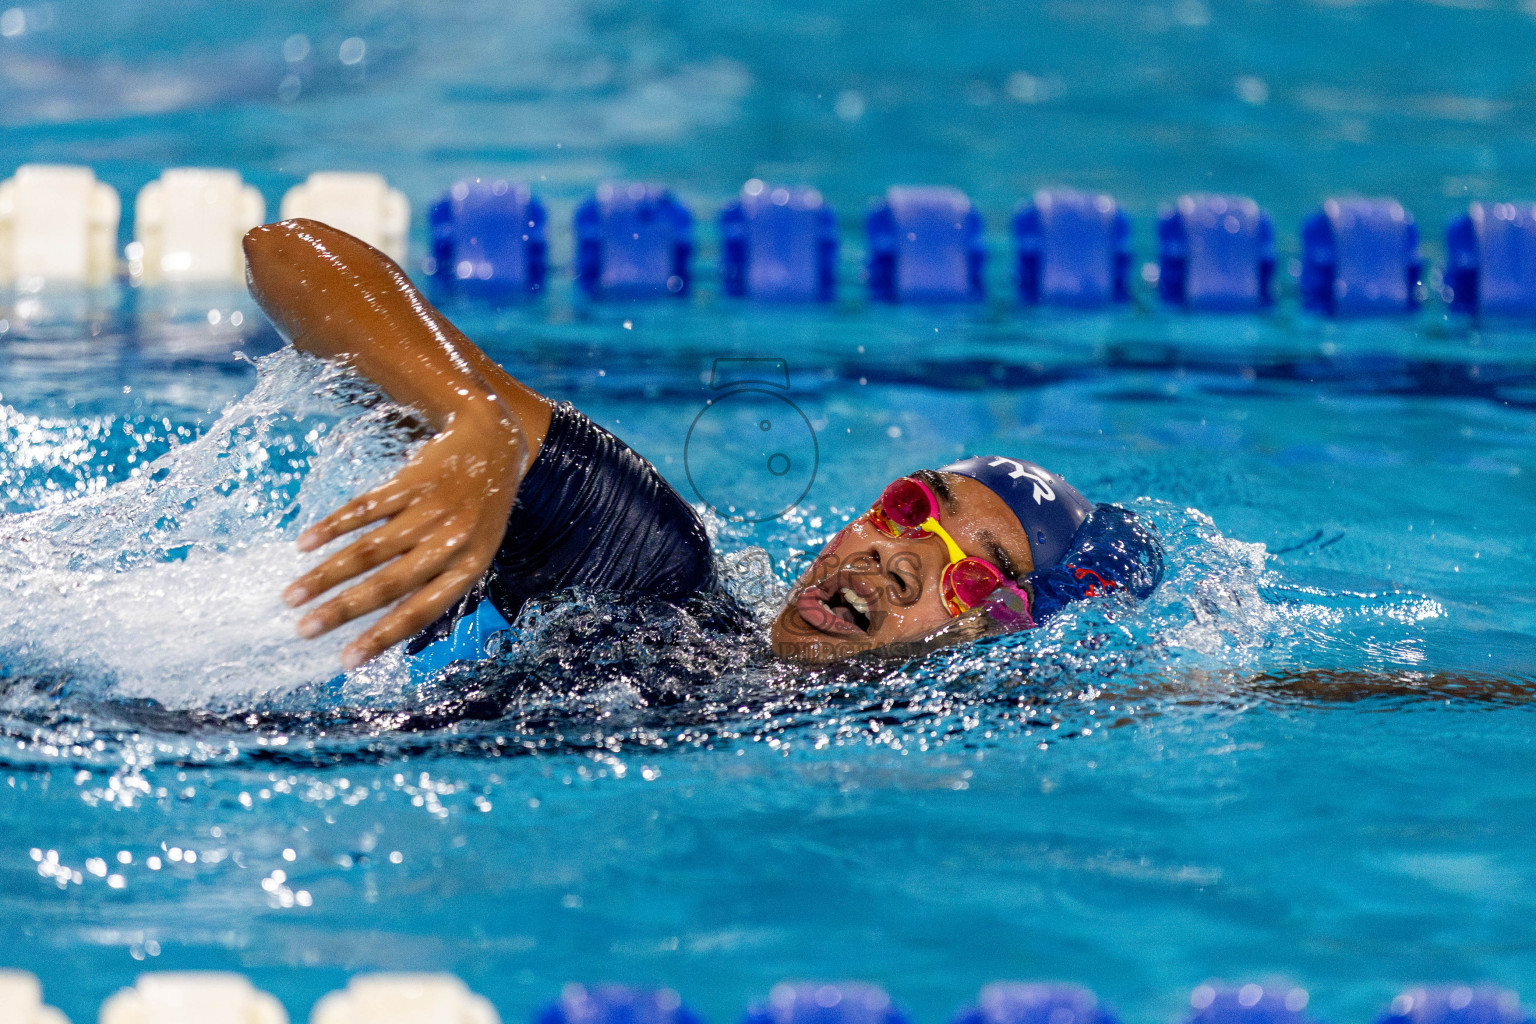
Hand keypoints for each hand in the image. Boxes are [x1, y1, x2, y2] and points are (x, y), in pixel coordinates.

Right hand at [282, 405, 527, 668]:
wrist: (493, 442)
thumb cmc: (479, 512)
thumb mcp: (475, 552)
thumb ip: (437, 584)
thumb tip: (385, 628)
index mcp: (469, 567)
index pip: (420, 612)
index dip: (381, 638)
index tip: (345, 661)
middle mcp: (450, 541)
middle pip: (388, 584)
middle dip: (342, 610)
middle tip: (303, 630)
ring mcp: (429, 509)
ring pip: (370, 549)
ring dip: (326, 575)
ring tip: (291, 596)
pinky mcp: (409, 480)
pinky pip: (364, 508)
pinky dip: (332, 527)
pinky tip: (305, 544)